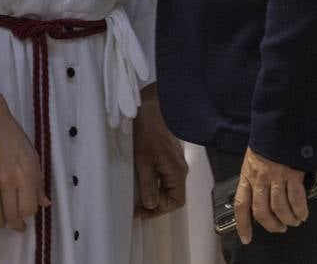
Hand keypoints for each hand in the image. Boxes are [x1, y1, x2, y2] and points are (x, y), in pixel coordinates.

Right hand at [0, 94, 49, 231]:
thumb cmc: (14, 137)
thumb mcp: (33, 156)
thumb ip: (39, 182)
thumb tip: (44, 203)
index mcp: (26, 173)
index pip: (29, 207)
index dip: (30, 214)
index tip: (29, 214)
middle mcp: (10, 180)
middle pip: (13, 215)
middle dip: (16, 224)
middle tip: (18, 226)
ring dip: (3, 221)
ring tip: (6, 220)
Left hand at [132, 83, 187, 217]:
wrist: (151, 106)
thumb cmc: (147, 130)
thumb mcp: (144, 160)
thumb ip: (148, 184)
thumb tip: (151, 206)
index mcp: (177, 171)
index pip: (176, 201)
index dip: (159, 210)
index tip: (141, 210)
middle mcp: (180, 168)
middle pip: (173, 195)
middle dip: (156, 203)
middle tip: (137, 206)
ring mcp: (175, 160)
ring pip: (168, 185)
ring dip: (154, 193)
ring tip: (137, 195)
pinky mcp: (169, 154)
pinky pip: (165, 175)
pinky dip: (155, 182)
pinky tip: (142, 180)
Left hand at [234, 147, 307, 244]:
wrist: (280, 125)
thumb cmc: (266, 142)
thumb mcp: (253, 159)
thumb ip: (254, 178)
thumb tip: (258, 198)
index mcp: (247, 175)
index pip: (241, 204)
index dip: (243, 224)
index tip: (246, 238)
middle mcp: (260, 178)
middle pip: (262, 212)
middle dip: (271, 225)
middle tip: (279, 228)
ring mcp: (276, 176)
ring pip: (280, 208)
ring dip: (287, 219)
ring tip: (293, 221)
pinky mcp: (292, 174)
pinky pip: (296, 199)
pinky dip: (300, 210)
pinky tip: (302, 214)